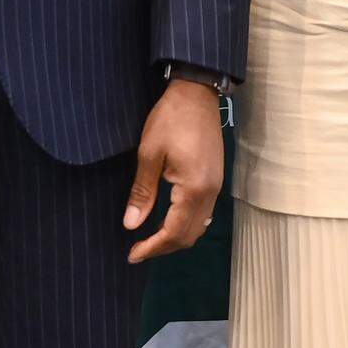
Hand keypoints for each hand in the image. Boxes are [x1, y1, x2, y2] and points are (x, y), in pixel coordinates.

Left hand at [123, 79, 223, 263]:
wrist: (197, 93)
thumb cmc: (170, 119)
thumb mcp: (149, 153)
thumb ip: (142, 192)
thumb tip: (131, 225)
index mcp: (194, 189)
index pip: (174, 232)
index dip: (152, 247)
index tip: (132, 255)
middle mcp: (210, 193)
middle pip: (189, 236)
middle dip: (164, 248)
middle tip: (139, 249)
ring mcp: (216, 186)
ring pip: (199, 227)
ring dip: (176, 237)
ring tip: (151, 238)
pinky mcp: (216, 179)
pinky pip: (203, 213)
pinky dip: (186, 224)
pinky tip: (169, 219)